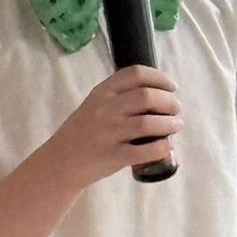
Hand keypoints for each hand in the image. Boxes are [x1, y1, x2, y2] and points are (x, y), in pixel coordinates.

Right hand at [41, 67, 180, 188]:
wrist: (60, 163)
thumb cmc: (81, 132)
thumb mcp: (93, 105)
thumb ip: (118, 96)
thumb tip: (157, 94)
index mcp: (102, 93)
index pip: (136, 74)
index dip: (159, 78)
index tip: (171, 87)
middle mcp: (105, 109)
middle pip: (147, 97)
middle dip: (169, 102)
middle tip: (176, 109)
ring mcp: (108, 133)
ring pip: (149, 123)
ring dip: (170, 124)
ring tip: (176, 125)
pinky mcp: (113, 156)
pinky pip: (145, 151)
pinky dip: (162, 147)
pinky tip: (167, 145)